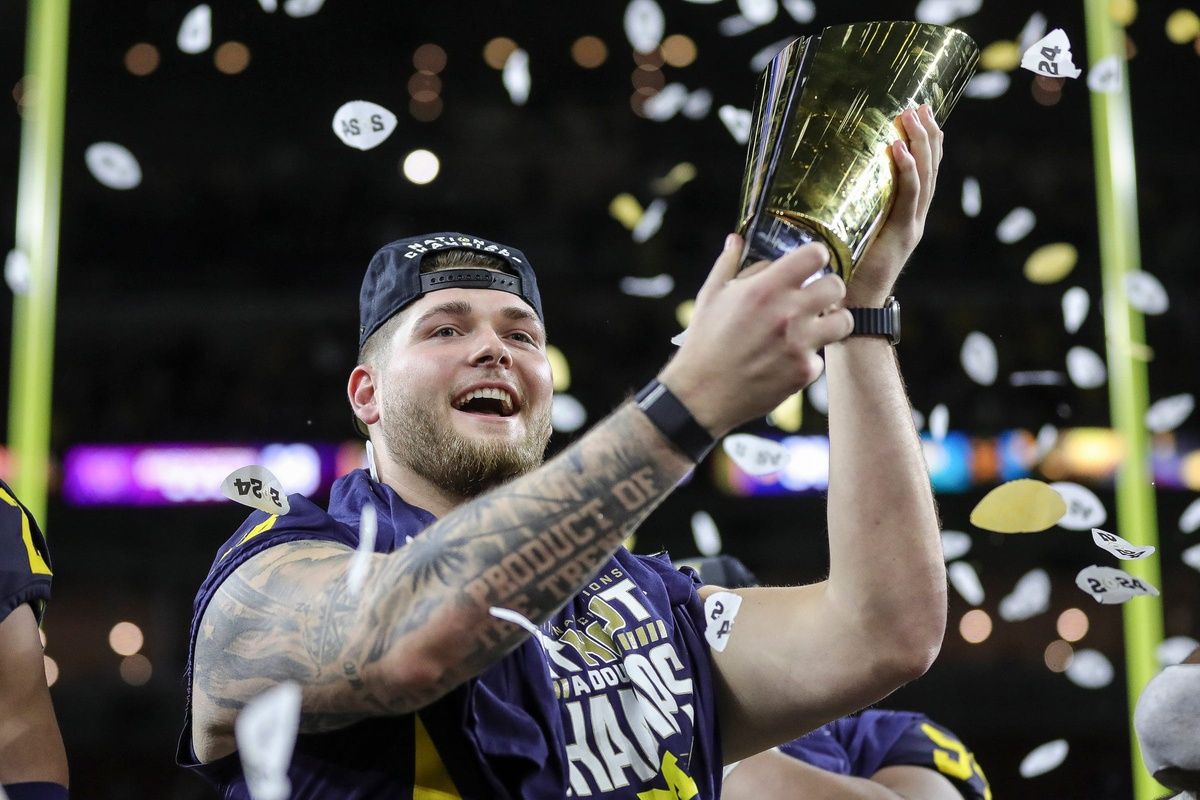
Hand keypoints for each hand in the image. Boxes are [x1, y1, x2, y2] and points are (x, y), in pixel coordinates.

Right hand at [658, 235, 852, 436]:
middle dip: (828, 288)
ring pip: (843, 321)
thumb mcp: (711, 296)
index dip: (816, 256)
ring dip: (831, 321)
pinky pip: (821, 357)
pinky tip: (787, 358)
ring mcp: (800, 345)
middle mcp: (788, 314)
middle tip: (816, 295)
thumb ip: (729, 263)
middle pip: (836, 286)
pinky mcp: (804, 372)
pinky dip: (807, 357)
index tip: (810, 263)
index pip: (815, 255)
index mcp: (766, 289)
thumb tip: (736, 239)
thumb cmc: (704, 342)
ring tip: (813, 326)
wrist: (701, 394)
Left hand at [847, 104, 943, 305]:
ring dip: (920, 145)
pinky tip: (898, 149)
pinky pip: (907, 197)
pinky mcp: (901, 235)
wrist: (854, 309)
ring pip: (924, 177)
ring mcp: (910, 225)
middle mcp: (912, 217)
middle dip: (927, 136)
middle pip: (929, 169)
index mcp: (902, 215)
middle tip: (920, 106)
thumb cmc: (843, 272)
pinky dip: (906, 171)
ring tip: (914, 117)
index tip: (920, 113)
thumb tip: (815, 181)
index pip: (920, 172)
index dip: (924, 143)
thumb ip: (843, 210)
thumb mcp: (846, 232)